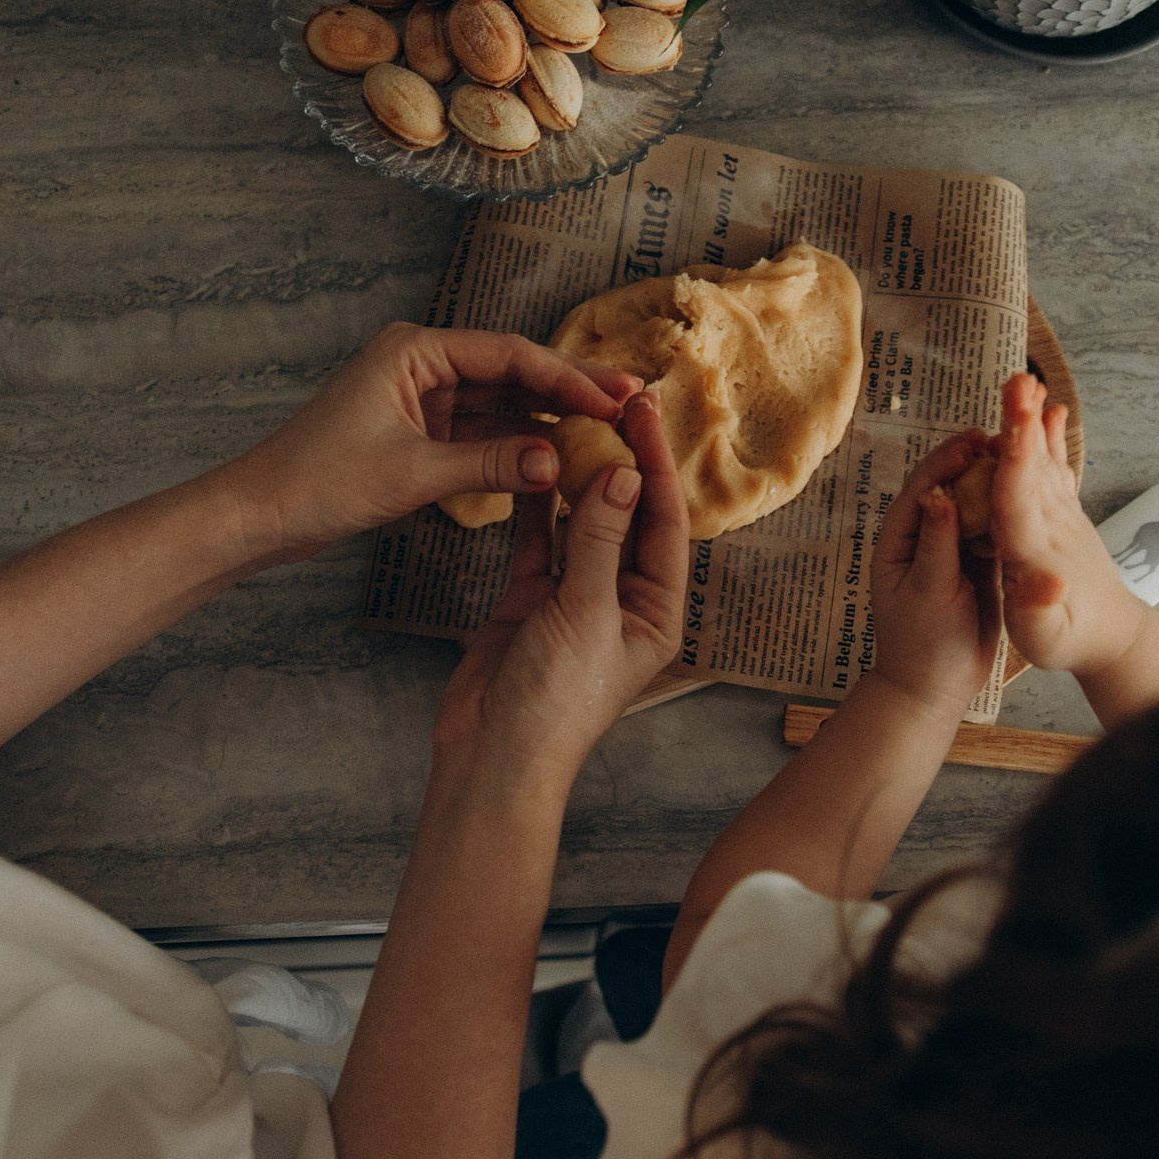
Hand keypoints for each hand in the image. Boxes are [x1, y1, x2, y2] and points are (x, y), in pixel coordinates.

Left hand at [228, 323, 641, 556]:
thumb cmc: (317, 483)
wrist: (259, 515)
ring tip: (606, 431)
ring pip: (500, 402)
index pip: (509, 355)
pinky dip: (516, 444)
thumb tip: (555, 462)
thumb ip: (488, 465)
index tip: (614, 399)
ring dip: (547, 418)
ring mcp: (420, 398)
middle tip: (629, 405)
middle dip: (569, 391)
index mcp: (414, 351)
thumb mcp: (412, 474)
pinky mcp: (418, 431)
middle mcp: (420, 364)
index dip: (567, 377)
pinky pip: (481, 431)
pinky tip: (556, 456)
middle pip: (511, 372)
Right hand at [433, 392, 689, 781]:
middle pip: (628, 517)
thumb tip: (622, 473)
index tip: (642, 412)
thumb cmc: (555, 701)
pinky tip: (533, 465)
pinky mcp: (530, 600)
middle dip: (621, 462)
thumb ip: (601, 538)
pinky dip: (536, 507)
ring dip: (578, 478)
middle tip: (611, 403)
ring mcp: (575, 599)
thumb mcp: (587, 611)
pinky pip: (538, 543)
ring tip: (572, 421)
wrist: (493, 755)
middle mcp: (623, 602)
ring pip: (582, 524)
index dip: (655, 465)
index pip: (665, 523)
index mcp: (658, 612)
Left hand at [868, 432, 1002, 715]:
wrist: (936, 688)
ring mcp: (952, 548)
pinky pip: (992, 528)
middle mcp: (924, 537)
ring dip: (994, 480)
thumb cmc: (922, 644)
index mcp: (899, 539)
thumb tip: (940, 493)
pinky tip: (1032, 491)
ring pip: (974, 504)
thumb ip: (936, 543)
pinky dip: (1008, 511)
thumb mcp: (928, 592)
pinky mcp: (977, 563)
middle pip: (950, 486)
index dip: (948, 459)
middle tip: (1006, 437)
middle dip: (974, 460)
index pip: (923, 488)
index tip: (975, 440)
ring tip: (1023, 455)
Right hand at [988, 373, 1150, 679]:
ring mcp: (1060, 516)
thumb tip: (1044, 583)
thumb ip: (1039, 611)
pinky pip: (1055, 469)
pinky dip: (1051, 439)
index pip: (1021, 496)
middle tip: (1019, 380)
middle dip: (1024, 423)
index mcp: (1035, 549)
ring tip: (1029, 381)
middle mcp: (1050, 524)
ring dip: (1034, 420)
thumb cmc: (1068, 641)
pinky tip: (1052, 411)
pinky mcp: (1064, 515)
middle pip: (1032, 464)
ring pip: (1044, 460)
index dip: (1019, 457)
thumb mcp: (1045, 640)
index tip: (1017, 422)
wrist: (1111, 637)